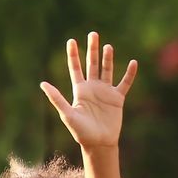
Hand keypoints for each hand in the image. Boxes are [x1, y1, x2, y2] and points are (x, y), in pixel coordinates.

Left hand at [41, 32, 137, 149]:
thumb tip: (43, 84)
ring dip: (108, 58)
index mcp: (79, 90)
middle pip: (92, 64)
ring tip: (108, 46)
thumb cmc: (80, 131)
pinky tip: (134, 62)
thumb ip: (57, 98)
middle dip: (92, 50)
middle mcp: (92, 88)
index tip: (71, 40)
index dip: (73, 54)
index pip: (75, 68)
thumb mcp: (67, 113)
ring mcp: (105, 92)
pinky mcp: (118, 99)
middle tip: (93, 34)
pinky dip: (129, 74)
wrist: (99, 143)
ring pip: (107, 70)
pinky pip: (125, 83)